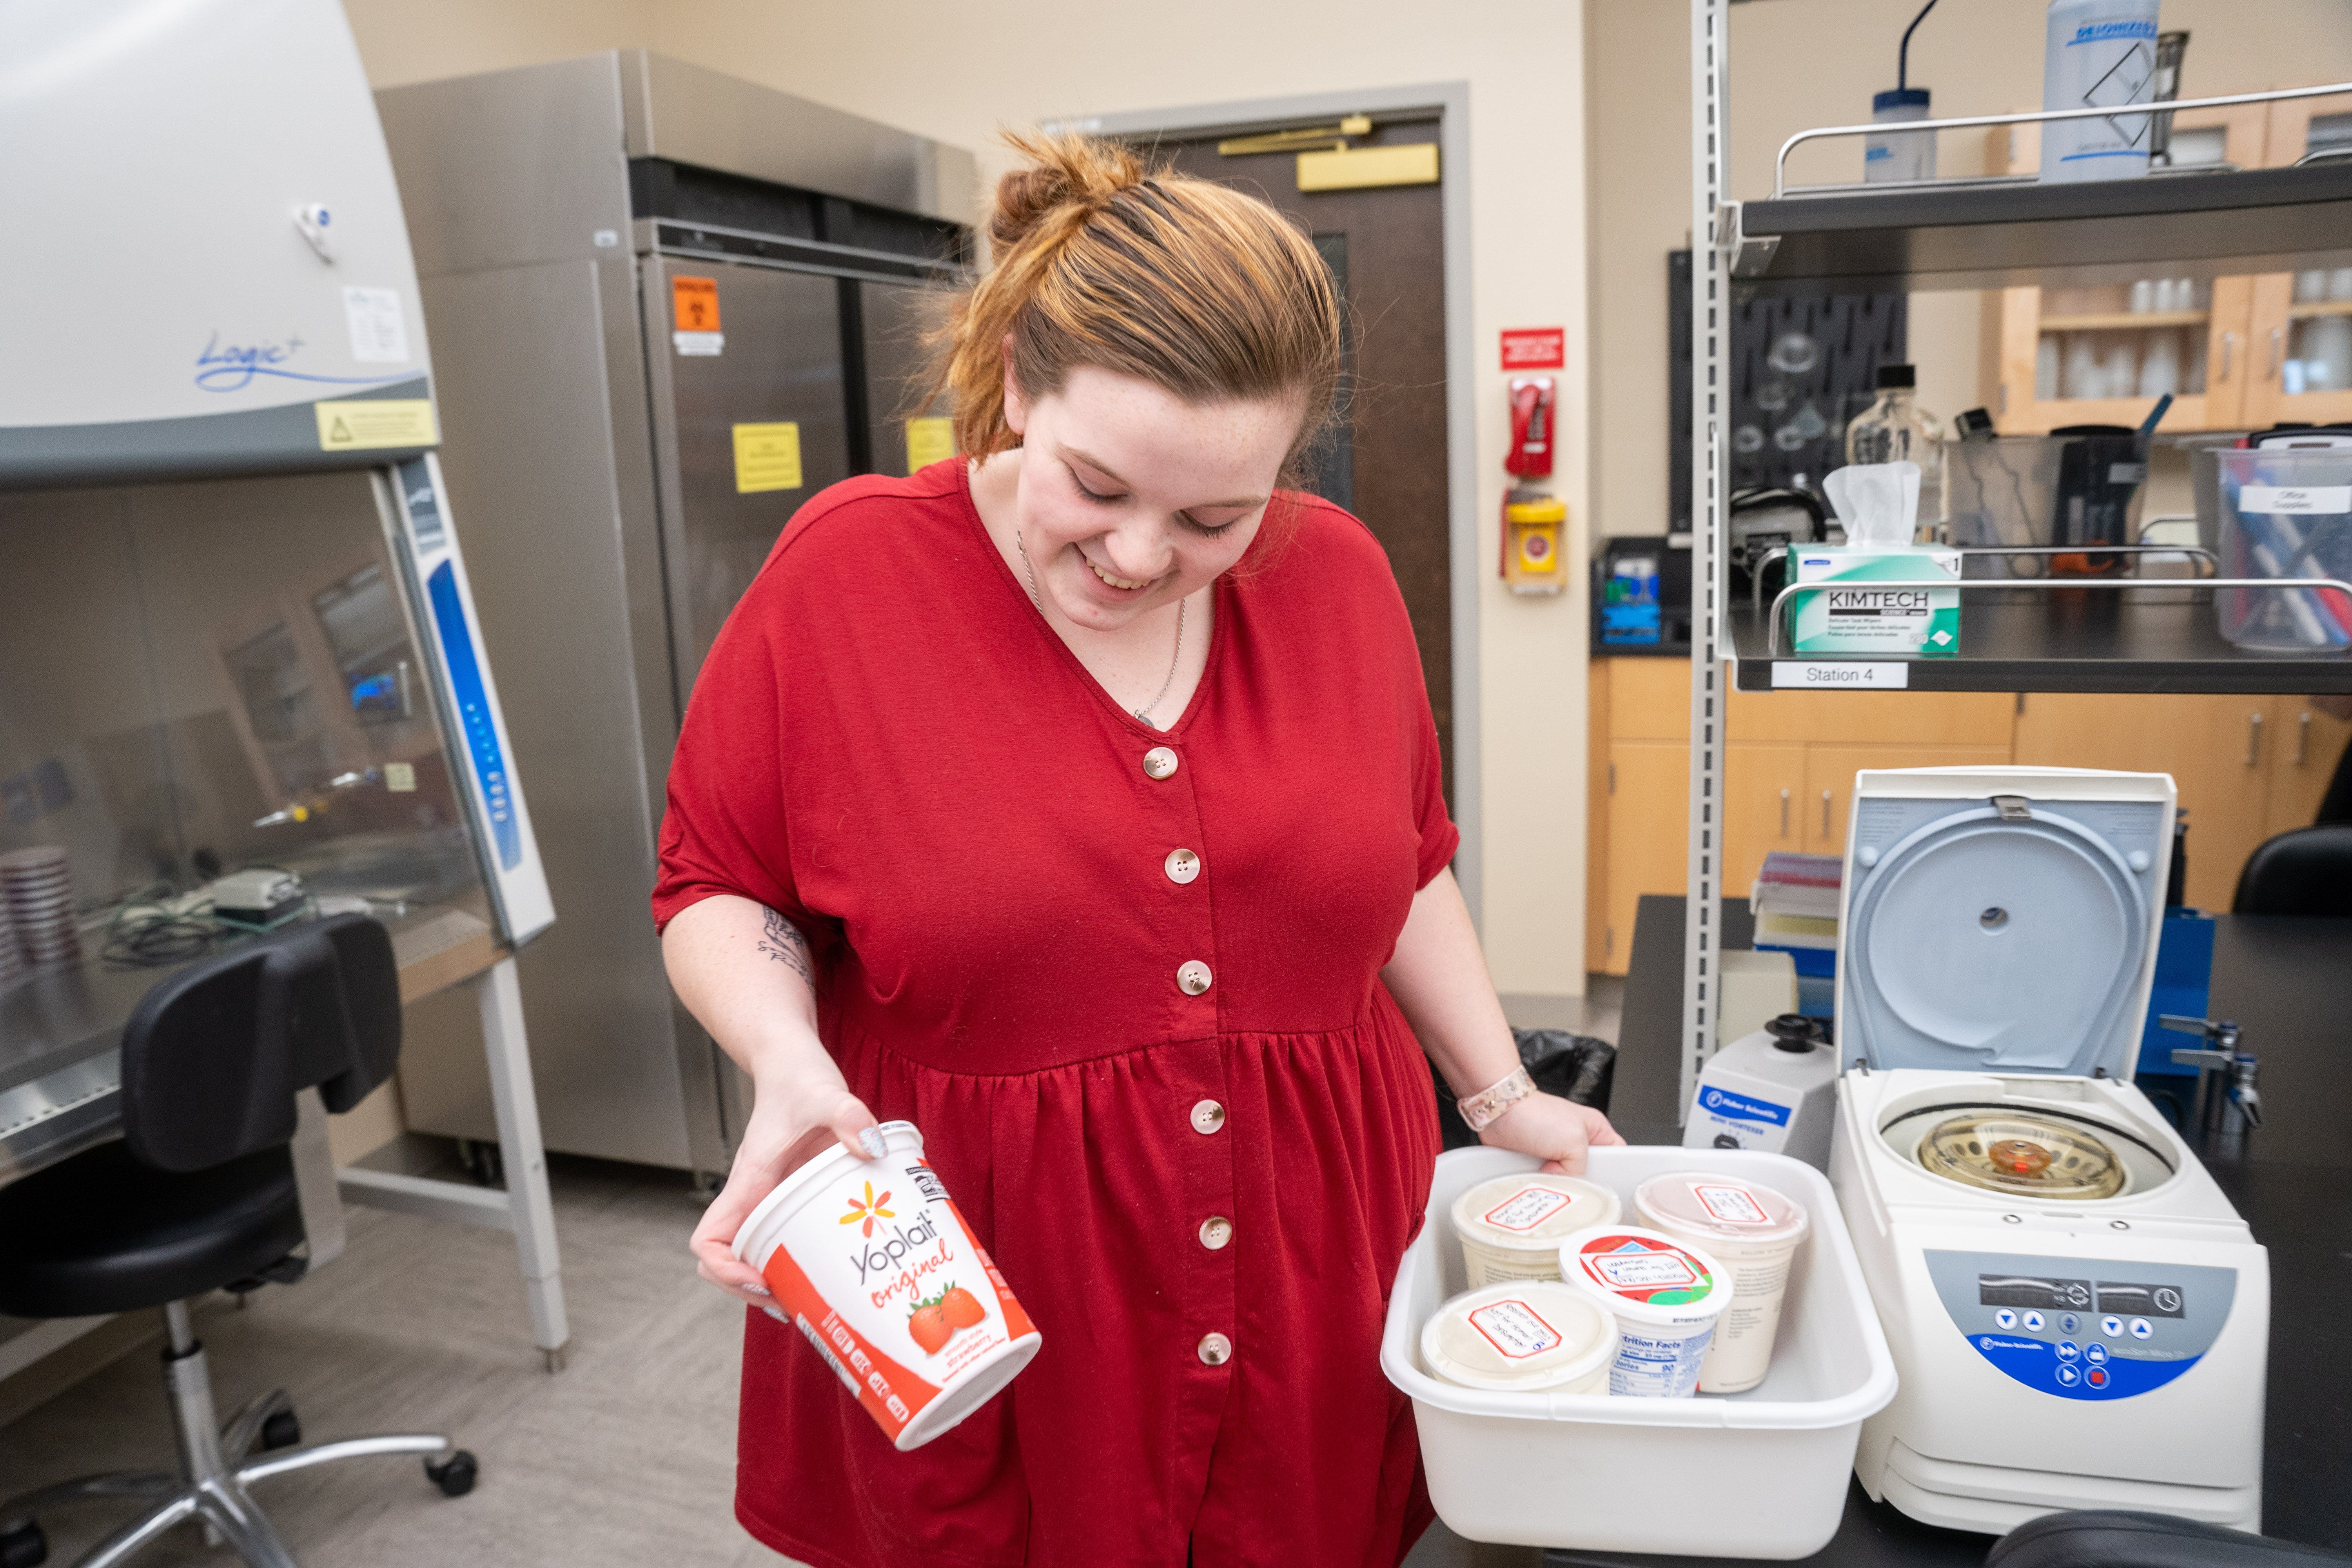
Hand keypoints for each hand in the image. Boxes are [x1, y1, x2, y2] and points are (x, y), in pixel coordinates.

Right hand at [689, 1066, 881, 1307]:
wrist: (792, 1062)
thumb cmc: (797, 1078)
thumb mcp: (826, 1094)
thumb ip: (848, 1116)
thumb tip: (872, 1146)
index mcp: (748, 1182)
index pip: (709, 1241)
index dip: (725, 1270)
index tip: (760, 1278)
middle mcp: (752, 1196)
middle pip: (729, 1262)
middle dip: (753, 1290)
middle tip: (797, 1303)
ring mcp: (769, 1198)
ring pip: (754, 1254)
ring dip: (776, 1280)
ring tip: (814, 1299)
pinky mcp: (790, 1195)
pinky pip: (783, 1236)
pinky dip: (798, 1258)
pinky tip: (834, 1267)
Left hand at [1476, 1091, 1624, 1175]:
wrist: (1498, 1112)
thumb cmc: (1535, 1114)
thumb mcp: (1574, 1141)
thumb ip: (1580, 1167)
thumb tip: (1567, 1182)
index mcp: (1594, 1130)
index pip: (1616, 1155)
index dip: (1613, 1172)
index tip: (1606, 1187)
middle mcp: (1574, 1141)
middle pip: (1588, 1174)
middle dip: (1578, 1182)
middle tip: (1573, 1186)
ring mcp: (1554, 1152)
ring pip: (1563, 1180)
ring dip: (1554, 1185)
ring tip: (1551, 1186)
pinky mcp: (1534, 1160)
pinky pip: (1541, 1180)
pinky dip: (1537, 1185)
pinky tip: (1535, 1185)